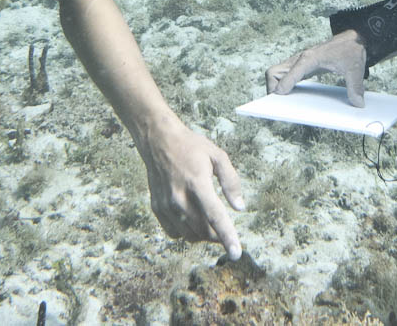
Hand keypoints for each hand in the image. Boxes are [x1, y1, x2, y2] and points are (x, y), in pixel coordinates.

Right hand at [137, 119, 245, 258]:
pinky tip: (192, 219)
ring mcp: (166, 205)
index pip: (215, 217)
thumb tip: (239, 207)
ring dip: (203, 235)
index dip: (227, 237)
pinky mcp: (157, 209)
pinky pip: (175, 233)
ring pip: (190, 236)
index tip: (236, 254)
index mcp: (197, 183)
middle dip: (218, 236)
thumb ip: (231, 182)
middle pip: (204, 231)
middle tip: (225, 229)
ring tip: (209, 221)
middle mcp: (179, 198)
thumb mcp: (218, 156)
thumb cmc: (191, 147)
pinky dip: (186, 233)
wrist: (158, 141)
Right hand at [265, 30, 367, 106]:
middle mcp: (300, 59)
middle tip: (277, 105)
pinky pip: (284, 76)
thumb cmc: (350, 50)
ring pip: (276, 73)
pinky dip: (282, 85)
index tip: (280, 97)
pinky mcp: (300, 66)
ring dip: (274, 87)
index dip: (283, 85)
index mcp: (310, 58)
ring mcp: (298, 63)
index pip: (290, 72)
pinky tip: (290, 98)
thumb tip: (358, 104)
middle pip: (274, 72)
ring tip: (281, 104)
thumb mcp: (355, 68)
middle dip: (271, 88)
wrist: (351, 38)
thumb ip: (355, 87)